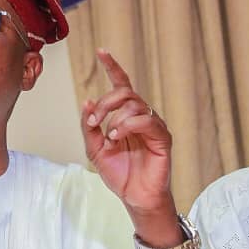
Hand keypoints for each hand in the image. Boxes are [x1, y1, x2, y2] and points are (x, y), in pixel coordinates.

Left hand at [81, 50, 174, 221]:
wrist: (134, 197)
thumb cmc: (119, 173)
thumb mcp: (94, 149)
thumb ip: (88, 126)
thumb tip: (86, 101)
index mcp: (125, 116)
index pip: (121, 84)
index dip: (113, 67)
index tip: (101, 51)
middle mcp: (141, 116)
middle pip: (124, 92)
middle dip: (105, 102)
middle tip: (93, 120)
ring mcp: (153, 126)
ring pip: (134, 104)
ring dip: (115, 117)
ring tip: (109, 136)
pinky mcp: (162, 138)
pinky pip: (147, 120)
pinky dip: (128, 126)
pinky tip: (118, 137)